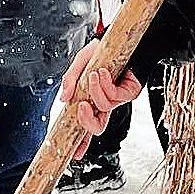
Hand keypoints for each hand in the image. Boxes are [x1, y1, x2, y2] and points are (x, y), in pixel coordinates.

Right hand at [57, 38, 141, 155]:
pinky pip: (115, 97)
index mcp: (92, 100)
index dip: (81, 141)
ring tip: (93, 75)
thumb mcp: (80, 63)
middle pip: (98, 127)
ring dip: (95, 92)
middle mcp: (105, 103)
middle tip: (81, 106)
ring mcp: (118, 99)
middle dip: (87, 121)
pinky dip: (105, 85)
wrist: (122, 38)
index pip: (85, 124)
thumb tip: (64, 99)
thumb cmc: (102, 51)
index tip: (73, 154)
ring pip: (104, 109)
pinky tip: (102, 72)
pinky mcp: (130, 92)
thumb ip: (70, 80)